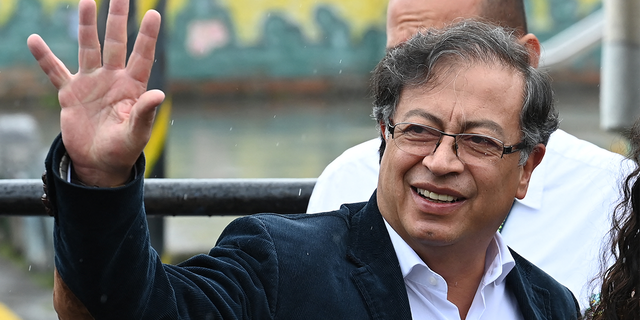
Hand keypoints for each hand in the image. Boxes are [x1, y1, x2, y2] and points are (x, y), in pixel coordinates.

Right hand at [27, 0, 163, 186]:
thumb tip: (159, 93)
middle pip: (115, 43)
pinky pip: (55, 71)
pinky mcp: (70, 94)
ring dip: (87, 26)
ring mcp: (91, 83)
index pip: (142, 56)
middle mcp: (112, 79)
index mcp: (132, 87)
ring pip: (88, 48)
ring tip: (87, 2)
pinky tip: (34, 40)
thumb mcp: (136, 134)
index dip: (147, 36)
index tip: (154, 13)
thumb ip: (145, 113)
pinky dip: (44, 58)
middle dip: (118, 19)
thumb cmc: (123, 149)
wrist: (99, 163)